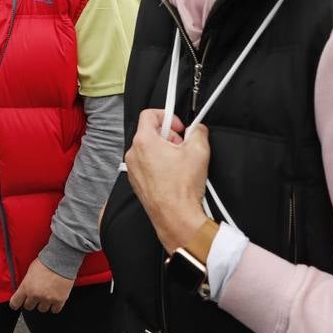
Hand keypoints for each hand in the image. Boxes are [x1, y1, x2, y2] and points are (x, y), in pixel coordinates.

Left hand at [9, 258, 74, 312]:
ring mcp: (47, 299)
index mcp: (26, 287)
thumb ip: (26, 282)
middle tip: (35, 294)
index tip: (17, 303)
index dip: (15, 303)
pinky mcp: (59, 300)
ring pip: (42, 309)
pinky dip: (55, 305)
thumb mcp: (30, 270)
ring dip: (43, 303)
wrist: (61, 259)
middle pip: (28, 307)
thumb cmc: (46, 261)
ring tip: (47, 294)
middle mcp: (35, 295)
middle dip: (31, 301)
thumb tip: (25, 289)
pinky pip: (55, 310)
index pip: (15, 303)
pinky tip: (55, 297)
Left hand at [125, 109, 210, 256]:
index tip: (179, 128)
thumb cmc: (183, 188)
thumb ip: (198, 132)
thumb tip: (198, 129)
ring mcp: (133, 170)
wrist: (176, 218)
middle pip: (149, 132)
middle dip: (169, 136)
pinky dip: (159, 165)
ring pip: (148, 149)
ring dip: (164, 151)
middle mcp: (133, 154)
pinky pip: (146, 165)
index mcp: (144, 142)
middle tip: (183, 146)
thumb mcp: (199, 151)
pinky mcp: (137, 183)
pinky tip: (174, 175)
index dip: (167, 116)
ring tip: (180, 163)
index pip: (149, 114)